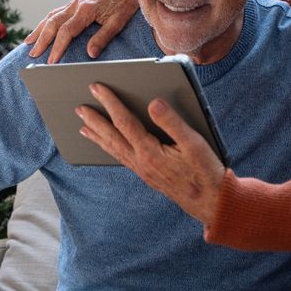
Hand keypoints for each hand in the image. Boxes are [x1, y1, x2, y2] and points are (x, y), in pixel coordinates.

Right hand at [25, 0, 139, 63]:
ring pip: (52, 16)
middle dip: (42, 40)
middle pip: (53, 23)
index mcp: (86, 9)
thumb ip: (103, 37)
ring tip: (29, 43)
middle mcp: (77, 3)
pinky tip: (42, 28)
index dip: (57, 47)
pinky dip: (47, 21)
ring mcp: (76, 1)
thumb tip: (90, 54)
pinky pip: (57, 12)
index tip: (51, 62)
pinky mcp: (78, 1)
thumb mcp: (119, 22)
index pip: (66, 31)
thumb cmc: (126, 3)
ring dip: (39, 30)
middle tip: (33, 55)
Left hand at [76, 83, 224, 223]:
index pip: (124, 122)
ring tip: (83, 127)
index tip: (97, 88)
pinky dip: (110, 148)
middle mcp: (141, 162)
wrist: (210, 203)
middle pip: (111, 137)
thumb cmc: (205, 172)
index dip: (110, 103)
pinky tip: (108, 145)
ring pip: (114, 150)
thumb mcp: (193, 144)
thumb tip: (153, 103)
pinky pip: (121, 158)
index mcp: (150, 152)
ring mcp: (142, 170)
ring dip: (98, 136)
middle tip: (79, 108)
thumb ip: (172, 122)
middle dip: (94, 120)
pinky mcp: (147, 175)